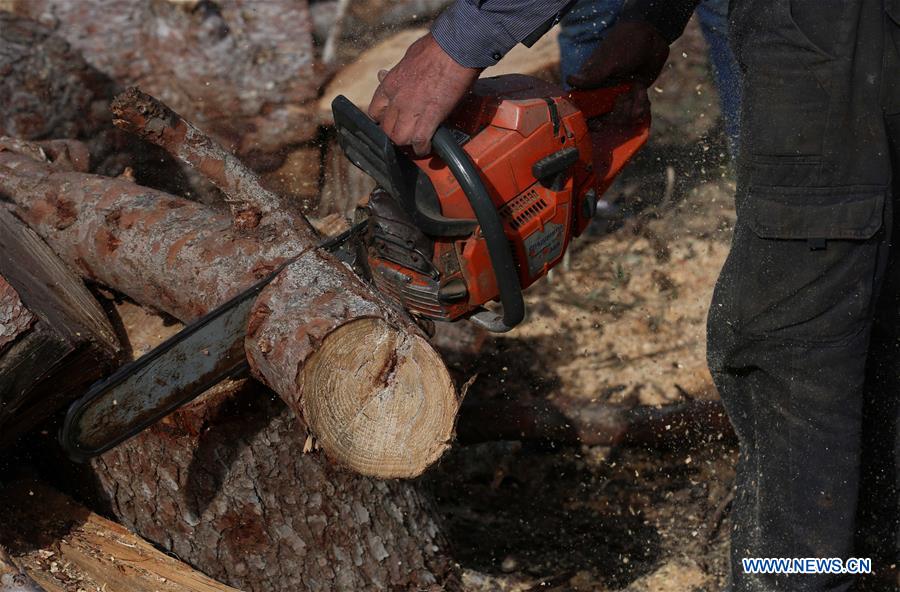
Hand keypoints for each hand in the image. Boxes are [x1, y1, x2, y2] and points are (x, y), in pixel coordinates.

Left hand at [368, 33, 479, 155]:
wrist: (454, 47)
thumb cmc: (436, 48)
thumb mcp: (409, 58)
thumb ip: (401, 72)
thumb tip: (397, 74)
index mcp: (389, 84)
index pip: (375, 112)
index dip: (383, 120)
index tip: (390, 122)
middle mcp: (396, 99)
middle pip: (387, 130)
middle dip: (395, 134)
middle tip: (405, 135)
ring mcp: (411, 110)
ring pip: (400, 139)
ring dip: (408, 143)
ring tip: (416, 142)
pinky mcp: (430, 118)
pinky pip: (420, 142)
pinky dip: (423, 148)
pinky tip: (427, 148)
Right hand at [568, 21, 666, 144]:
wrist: (652, 36)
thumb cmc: (625, 45)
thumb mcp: (608, 62)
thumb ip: (591, 76)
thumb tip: (569, 80)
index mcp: (591, 82)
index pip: (583, 106)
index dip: (588, 119)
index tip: (598, 126)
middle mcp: (603, 89)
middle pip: (603, 115)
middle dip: (614, 117)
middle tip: (621, 111)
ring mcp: (619, 92)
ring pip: (621, 114)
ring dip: (630, 112)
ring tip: (637, 103)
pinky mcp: (634, 92)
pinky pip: (635, 107)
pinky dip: (640, 107)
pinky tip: (643, 101)